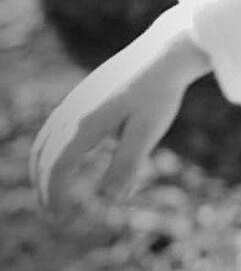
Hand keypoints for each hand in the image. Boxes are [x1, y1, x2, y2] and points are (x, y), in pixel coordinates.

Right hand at [30, 6, 209, 214]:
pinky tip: (67, 158)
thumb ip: (127, 164)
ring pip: (45, 140)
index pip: (58, 168)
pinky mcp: (85, 93)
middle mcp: (72, 111)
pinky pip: (55, 127)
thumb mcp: (148, 131)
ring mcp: (76, 100)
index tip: (62, 220)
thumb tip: (110, 199)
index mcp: (85, 123)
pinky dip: (51, 150)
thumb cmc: (161, 93)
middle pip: (44, 156)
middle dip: (45, 188)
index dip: (55, 196)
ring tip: (54, 192)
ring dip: (44, 169)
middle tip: (55, 215)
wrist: (167, 51)